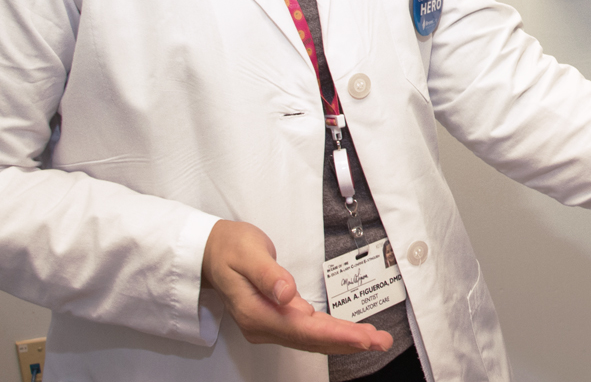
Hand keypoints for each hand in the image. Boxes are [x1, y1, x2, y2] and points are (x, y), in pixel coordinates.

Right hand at [201, 220, 391, 353]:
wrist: (210, 252)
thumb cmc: (229, 248)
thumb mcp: (248, 253)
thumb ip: (269, 275)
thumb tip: (287, 294)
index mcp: (256, 312)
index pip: (303, 329)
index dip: (336, 334)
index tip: (362, 337)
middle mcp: (263, 325)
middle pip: (311, 339)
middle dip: (348, 341)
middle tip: (380, 340)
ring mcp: (269, 324)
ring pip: (311, 338)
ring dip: (343, 340)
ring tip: (373, 339)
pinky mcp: (276, 319)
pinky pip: (307, 332)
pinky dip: (330, 334)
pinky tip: (348, 335)